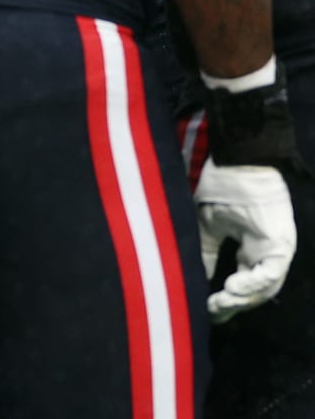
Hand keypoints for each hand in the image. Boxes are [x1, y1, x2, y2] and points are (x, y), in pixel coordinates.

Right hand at [197, 159, 296, 321]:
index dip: (227, 301)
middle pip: (257, 292)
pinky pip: (271, 272)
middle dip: (234, 306)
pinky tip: (231, 287)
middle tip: (212, 313)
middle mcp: (268, 253)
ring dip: (243, 299)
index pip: (244, 283)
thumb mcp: (208, 225)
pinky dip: (252, 283)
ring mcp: (277, 249)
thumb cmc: (222, 187)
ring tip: (219, 302)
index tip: (207, 312)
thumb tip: (193, 277)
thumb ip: (206, 253)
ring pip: (267, 287)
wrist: (238, 161)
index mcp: (252, 248)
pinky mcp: (282, 243)